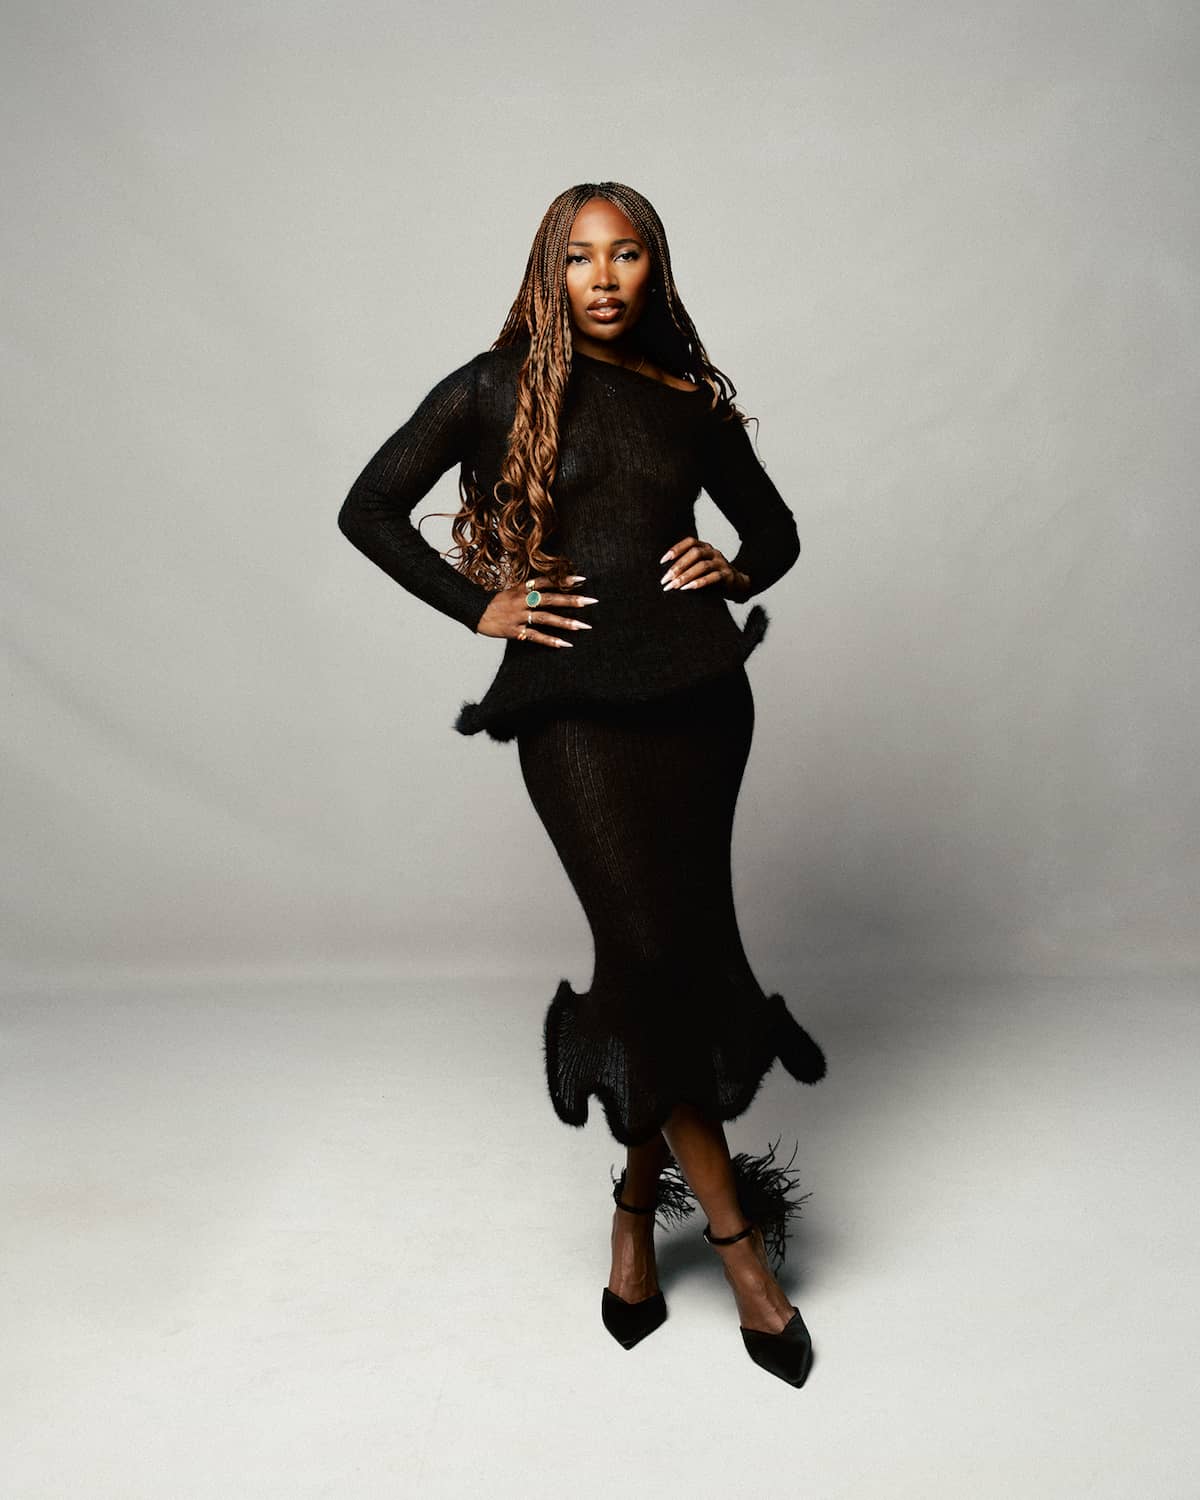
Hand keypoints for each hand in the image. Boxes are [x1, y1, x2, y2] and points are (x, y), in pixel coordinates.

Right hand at [475, 573, 597, 646]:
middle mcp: (522, 600)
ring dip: (565, 622)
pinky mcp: (514, 630)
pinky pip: (534, 636)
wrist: (474, 611)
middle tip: (591, 601)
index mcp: (522, 588)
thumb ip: (530, 590)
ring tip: (583, 626)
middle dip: (571, 600)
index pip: (546, 581)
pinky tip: (564, 644)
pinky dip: (549, 640)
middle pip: (550, 599)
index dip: (563, 579)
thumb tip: (551, 588)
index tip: (582, 578)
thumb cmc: (496, 602)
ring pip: (545, 618)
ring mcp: (518, 616)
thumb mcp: (512, 591)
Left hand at [659, 538, 750, 601]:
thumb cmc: (712, 576)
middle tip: (665, 579)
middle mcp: (713, 552)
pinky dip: (699, 583)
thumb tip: (666, 575)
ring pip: (702, 566)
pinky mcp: (727, 575)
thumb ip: (687, 566)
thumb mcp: (699, 567)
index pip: (689, 542)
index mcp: (705, 547)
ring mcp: (721, 563)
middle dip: (678, 566)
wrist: (737, 584)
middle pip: (695, 553)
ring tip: (674, 586)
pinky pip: (713, 578)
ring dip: (686, 576)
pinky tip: (687, 588)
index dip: (676, 549)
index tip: (662, 561)